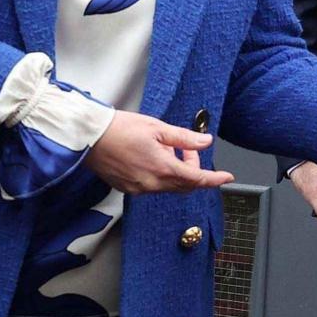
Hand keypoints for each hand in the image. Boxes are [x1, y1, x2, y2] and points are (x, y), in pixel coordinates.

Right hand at [88, 111, 235, 194]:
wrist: (89, 137)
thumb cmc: (120, 128)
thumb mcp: (157, 128)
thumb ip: (184, 138)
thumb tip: (205, 142)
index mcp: (162, 168)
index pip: (197, 180)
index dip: (215, 179)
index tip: (227, 178)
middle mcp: (152, 184)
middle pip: (185, 184)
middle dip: (192, 168)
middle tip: (186, 147)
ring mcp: (139, 189)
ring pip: (169, 185)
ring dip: (175, 171)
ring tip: (164, 147)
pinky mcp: (128, 189)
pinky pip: (153, 186)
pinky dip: (160, 174)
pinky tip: (150, 157)